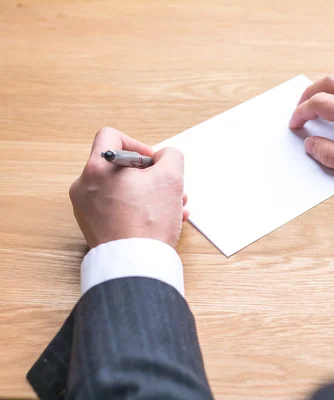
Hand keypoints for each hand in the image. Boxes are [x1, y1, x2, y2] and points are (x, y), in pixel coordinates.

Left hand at [69, 127, 188, 248]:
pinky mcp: (94, 227)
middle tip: (170, 188)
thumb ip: (170, 156)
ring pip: (122, 190)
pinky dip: (138, 211)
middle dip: (151, 176)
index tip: (153, 163)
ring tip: (173, 208)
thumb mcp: (171, 177)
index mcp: (98, 167)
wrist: (135, 264)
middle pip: (120, 167)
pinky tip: (162, 222)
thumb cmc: (149, 221)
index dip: (138, 144)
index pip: (112, 136)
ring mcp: (86, 209)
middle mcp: (85, 186)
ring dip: (150, 194)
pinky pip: (117, 209)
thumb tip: (163, 158)